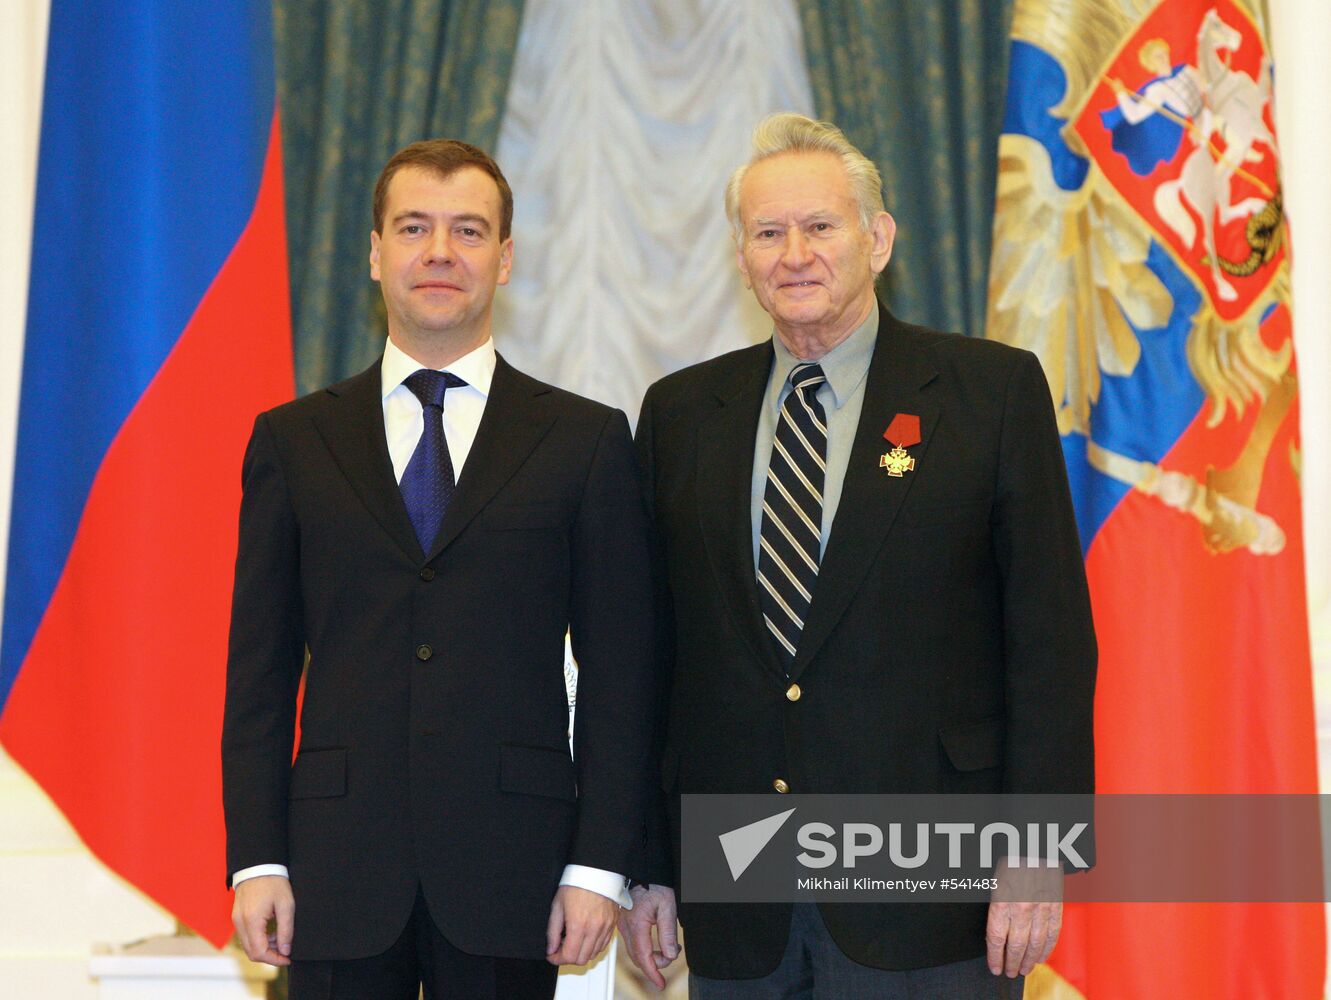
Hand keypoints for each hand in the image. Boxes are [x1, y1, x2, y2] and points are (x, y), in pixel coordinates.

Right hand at [232, 875, 293, 966]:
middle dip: (270, 955)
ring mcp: (236, 920)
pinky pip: (246, 936)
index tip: (288, 958)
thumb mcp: (286, 905)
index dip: (275, 959)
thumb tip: (286, 951)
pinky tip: (271, 931)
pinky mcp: (237, 917)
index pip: (259, 952)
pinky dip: (258, 939)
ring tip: (281, 939)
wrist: (259, 865)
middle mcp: (240, 923)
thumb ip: (286, 930)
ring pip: (248, 945)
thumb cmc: (274, 882)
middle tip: (286, 950)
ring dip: (264, 947)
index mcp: (252, 920)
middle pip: (252, 952)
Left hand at [546, 885, 618, 966]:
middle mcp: (594, 929)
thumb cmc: (577, 883)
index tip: (552, 955)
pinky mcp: (612, 924)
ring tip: (573, 940)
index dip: (557, 959)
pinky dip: (593, 946)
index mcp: (578, 925)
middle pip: (582, 959)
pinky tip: (585, 937)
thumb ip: (553, 930)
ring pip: (594, 954)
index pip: (569, 956)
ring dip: (581, 953)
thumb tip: (551, 948)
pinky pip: (603, 944)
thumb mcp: (557, 905)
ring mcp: (605, 927)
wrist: (596, 870)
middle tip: (561, 948)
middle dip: (568, 957)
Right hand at [617, 883, 678, 990]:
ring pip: (635, 952)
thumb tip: (671, 954)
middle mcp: (626, 928)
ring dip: (651, 957)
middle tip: (671, 957)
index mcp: (637, 925)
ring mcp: (623, 927)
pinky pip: (633, 944)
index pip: (644, 957)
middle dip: (655, 964)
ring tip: (669, 948)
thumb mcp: (667, 907)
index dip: (653, 973)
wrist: (641, 872)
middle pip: (639, 958)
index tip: (660, 984)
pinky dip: (644, 950)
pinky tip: (658, 943)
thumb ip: (668, 932)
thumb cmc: (654, 885)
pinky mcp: (623, 924)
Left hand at [986, 859, 1061, 977]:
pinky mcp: (1055, 905)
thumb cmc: (1010, 858)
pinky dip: (1047, 949)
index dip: (994, 956)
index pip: (996, 937)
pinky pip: (1052, 933)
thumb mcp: (991, 880)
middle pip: (1016, 945)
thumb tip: (992, 933)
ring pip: (1035, 943)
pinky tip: (1041, 957)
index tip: (994, 967)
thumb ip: (993, 907)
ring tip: (1024, 970)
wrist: (1034, 843)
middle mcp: (1022, 907)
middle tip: (1009, 973)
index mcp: (1002, 900)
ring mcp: (1040, 907)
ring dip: (1029, 960)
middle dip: (1012, 963)